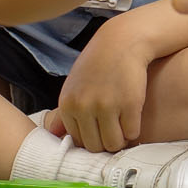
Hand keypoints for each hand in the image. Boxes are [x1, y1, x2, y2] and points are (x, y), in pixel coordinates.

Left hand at [46, 21, 153, 151]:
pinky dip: (134, 130)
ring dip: (121, 139)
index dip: (92, 138)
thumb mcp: (74, 86)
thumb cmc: (98, 64)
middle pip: (95, 146)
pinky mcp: (130, 104)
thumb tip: (53, 134)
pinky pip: (132, 133)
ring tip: (124, 127)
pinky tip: (133, 118)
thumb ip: (64, 112)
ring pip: (114, 143)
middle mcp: (84, 107)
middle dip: (106, 142)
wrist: (122, 41)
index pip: (77, 141)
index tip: (100, 130)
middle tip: (114, 131)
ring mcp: (107, 106)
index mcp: (68, 104)